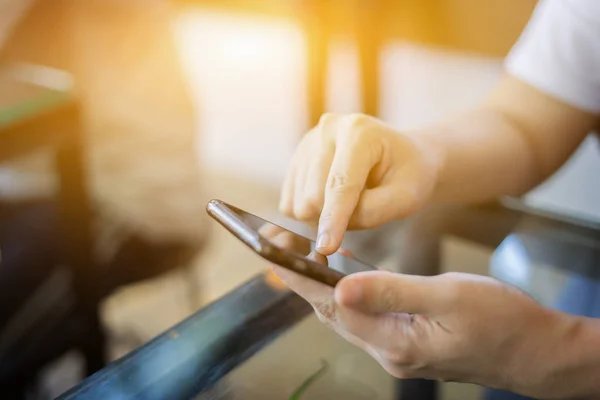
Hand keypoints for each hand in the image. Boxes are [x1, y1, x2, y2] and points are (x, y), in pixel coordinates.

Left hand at [270, 267, 575, 397]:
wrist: (533, 350)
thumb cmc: (500, 321)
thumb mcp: (448, 298)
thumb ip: (393, 292)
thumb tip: (341, 285)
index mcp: (394, 341)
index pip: (332, 305)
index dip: (298, 276)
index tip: (270, 251)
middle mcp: (387, 349)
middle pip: (331, 310)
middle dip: (300, 276)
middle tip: (276, 242)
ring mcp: (395, 348)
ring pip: (344, 313)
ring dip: (319, 284)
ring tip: (296, 252)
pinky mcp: (403, 340)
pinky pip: (364, 314)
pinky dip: (347, 291)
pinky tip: (340, 271)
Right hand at [280, 113, 443, 254]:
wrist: (400, 155)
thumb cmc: (408, 174)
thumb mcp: (407, 196)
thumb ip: (374, 211)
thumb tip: (332, 230)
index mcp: (360, 132)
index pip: (340, 183)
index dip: (333, 218)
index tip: (327, 247)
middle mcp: (328, 129)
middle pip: (313, 195)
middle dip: (334, 218)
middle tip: (363, 212)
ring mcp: (308, 142)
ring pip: (298, 202)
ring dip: (323, 216)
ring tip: (350, 204)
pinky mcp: (296, 158)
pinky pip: (290, 202)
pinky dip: (310, 213)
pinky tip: (332, 202)